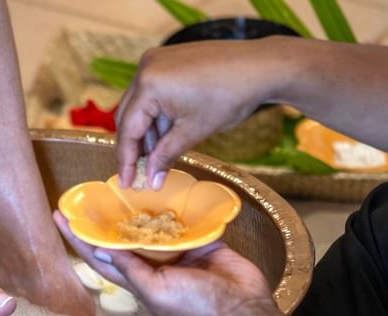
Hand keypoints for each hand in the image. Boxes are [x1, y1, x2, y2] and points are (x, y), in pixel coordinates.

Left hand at [54, 211, 275, 315]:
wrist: (244, 311)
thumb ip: (131, 270)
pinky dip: (175, 208)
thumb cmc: (197, 309)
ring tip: (122, 187)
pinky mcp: (201, 243)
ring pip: (152, 228)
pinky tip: (164, 189)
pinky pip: (184, 222)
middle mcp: (153, 268)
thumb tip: (103, 249)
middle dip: (105, 221)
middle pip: (122, 240)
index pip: (99, 258)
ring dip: (139, 211)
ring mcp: (178, 255)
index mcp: (138, 283)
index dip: (79, 239)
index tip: (60, 217)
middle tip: (88, 195)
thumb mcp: (157, 292)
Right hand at [116, 37, 293, 188]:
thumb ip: (166, 156)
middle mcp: (146, 68)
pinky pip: (153, 93)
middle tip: (138, 174)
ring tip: (157, 159)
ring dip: (147, 133)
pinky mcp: (168, 60)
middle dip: (134, 147)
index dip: (127, 160)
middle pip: (128, 115)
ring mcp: (157, 61)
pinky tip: (167, 137)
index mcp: (149, 84)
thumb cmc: (231, 96)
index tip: (126, 183)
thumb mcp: (194, 131)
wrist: (261, 67)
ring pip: (141, 105)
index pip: (128, 129)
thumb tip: (151, 180)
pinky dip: (158, 116)